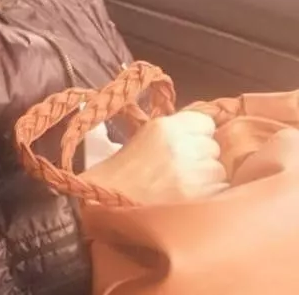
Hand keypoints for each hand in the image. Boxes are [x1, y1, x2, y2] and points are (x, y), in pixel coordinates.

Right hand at [79, 111, 226, 204]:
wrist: (106, 203)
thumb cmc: (123, 172)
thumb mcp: (144, 138)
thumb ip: (174, 132)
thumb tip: (204, 133)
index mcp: (164, 127)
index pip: (205, 122)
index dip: (198, 134)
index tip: (188, 144)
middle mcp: (181, 146)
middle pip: (213, 147)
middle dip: (203, 156)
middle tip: (183, 168)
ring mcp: (193, 174)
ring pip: (219, 170)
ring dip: (207, 177)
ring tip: (184, 185)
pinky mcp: (199, 198)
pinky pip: (219, 191)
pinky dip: (210, 195)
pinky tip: (189, 198)